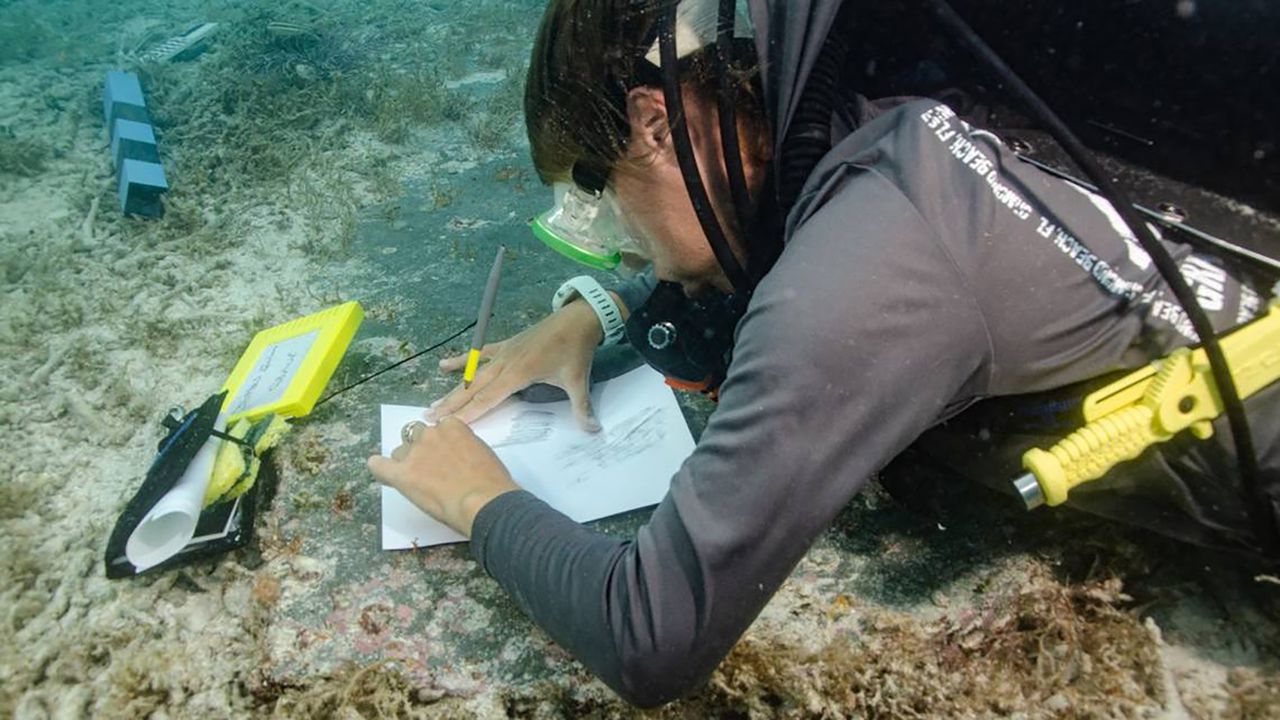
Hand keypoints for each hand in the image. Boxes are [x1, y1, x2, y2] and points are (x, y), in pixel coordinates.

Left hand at [367, 417, 519, 537]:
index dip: (438, 444)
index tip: (442, 456)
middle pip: (415, 437)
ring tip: (418, 482)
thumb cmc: (492, 483)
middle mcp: (431, 434)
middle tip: (431, 470)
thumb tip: (456, 457)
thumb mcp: (483, 454)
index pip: (436, 428)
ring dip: (405, 463)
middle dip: (420, 451)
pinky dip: (379, 469)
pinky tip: (383, 474)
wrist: (484, 502)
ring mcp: (415, 453)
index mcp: (453, 426)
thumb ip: (464, 448)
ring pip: (400, 452)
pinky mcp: (402, 474)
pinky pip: (379, 466)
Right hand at [428, 298, 616, 431]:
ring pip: (473, 375)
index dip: (468, 413)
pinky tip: (443, 365)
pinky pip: (481, 355)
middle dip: (451, 404)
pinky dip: (463, 361)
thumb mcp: (578, 380)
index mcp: (519, 373)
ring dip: (454, 389)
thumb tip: (593, 430)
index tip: (450, 425)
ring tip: (433, 403)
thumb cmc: (576, 350)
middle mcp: (505, 363)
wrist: (577, 318)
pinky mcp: (507, 345)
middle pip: (473, 388)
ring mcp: (504, 353)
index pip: (488, 398)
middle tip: (428, 418)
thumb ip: (582, 407)